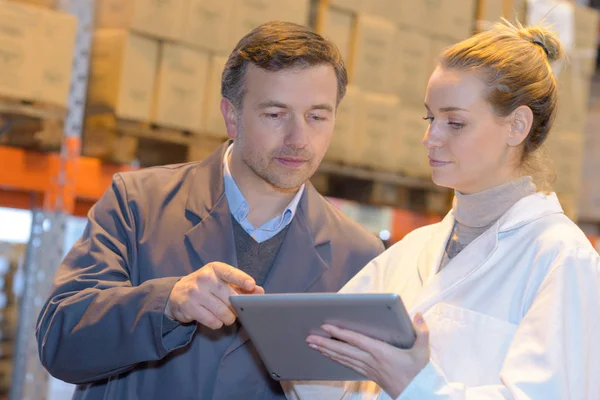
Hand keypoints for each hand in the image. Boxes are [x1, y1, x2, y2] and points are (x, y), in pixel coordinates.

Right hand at [165, 262, 263, 328]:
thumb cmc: (206, 286)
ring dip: (228, 318)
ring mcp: (196, 292)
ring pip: (222, 312)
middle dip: (237, 307)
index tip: (251, 286)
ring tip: (227, 316)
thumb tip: (260, 291)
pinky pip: (212, 321)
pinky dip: (217, 323)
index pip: (230, 273)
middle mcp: (204, 278)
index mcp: (215, 268)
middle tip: (237, 310)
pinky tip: (214, 319)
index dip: (242, 279)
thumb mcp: (221, 280)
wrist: (177, 292)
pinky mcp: (189, 306)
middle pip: (230, 297)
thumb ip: (241, 286)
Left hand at [306, 313, 429, 397]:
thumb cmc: (418, 373)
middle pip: (343, 350)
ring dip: (327, 351)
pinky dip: (336, 359)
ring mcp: (368, 368)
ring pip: (343, 358)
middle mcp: (371, 360)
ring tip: (313, 345)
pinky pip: (348, 365)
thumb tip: (418, 315)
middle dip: (325, 343)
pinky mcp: (368, 374)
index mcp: (381, 352)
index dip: (340, 333)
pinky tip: (329, 355)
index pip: (356, 340)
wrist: (417, 394)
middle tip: (309, 338)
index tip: (326, 327)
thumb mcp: (423, 351)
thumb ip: (422, 331)